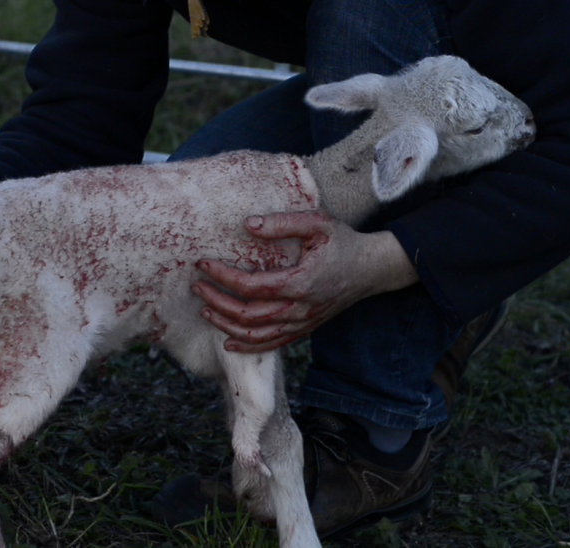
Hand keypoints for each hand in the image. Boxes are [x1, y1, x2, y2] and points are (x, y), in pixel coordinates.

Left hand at [191, 210, 417, 352]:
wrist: (372, 269)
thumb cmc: (343, 242)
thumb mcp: (317, 223)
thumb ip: (283, 223)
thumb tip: (248, 224)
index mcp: (300, 282)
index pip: (251, 286)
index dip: (223, 277)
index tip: (203, 264)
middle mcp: (299, 309)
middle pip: (248, 315)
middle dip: (217, 302)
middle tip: (197, 286)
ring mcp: (302, 323)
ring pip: (257, 335)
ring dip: (227, 326)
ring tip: (205, 310)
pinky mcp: (305, 329)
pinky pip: (273, 344)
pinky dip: (249, 346)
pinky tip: (229, 341)